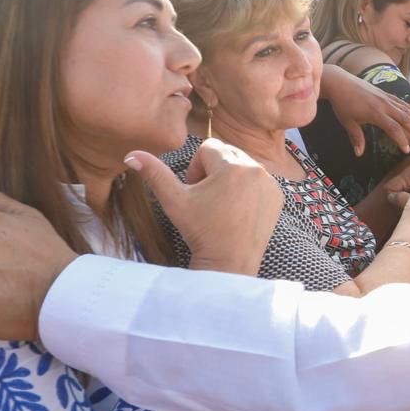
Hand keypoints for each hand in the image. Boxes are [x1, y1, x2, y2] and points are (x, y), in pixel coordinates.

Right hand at [126, 139, 281, 276]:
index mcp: (231, 166)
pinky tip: (238, 211)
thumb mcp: (174, 201)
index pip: (208, 147)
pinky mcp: (278, 196)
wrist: (229, 263)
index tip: (196, 191)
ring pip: (243, 165)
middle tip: (208, 199)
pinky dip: (249, 189)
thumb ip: (154, 174)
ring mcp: (270, 183)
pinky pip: (259, 180)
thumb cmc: (200, 231)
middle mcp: (256, 169)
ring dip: (231, 178)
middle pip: (228, 153)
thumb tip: (131, 154)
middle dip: (214, 171)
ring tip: (222, 206)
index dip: (197, 168)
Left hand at [321, 64, 409, 154]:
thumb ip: (356, 138)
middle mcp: (384, 105)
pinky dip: (408, 109)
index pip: (394, 128)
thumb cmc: (342, 104)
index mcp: (375, 113)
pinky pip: (400, 102)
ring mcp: (385, 97)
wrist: (340, 83)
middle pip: (405, 118)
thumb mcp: (348, 123)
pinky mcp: (384, 93)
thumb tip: (359, 154)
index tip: (407, 150)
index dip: (402, 140)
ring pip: (405, 109)